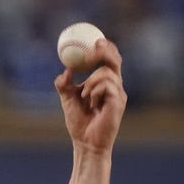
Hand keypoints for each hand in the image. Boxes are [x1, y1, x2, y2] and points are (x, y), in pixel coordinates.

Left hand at [55, 38, 126, 155]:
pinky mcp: (118, 103)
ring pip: (107, 73)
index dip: (105, 48)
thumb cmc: (79, 123)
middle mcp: (115, 87)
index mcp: (105, 84)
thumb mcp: (67, 100)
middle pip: (115, 60)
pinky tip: (91, 102)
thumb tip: (65, 70)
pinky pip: (107, 86)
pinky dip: (95, 90)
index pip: (109, 60)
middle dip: (106, 50)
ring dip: (91, 81)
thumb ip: (65, 84)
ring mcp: (118, 95)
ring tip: (85, 96)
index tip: (95, 40)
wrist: (86, 143)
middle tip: (95, 46)